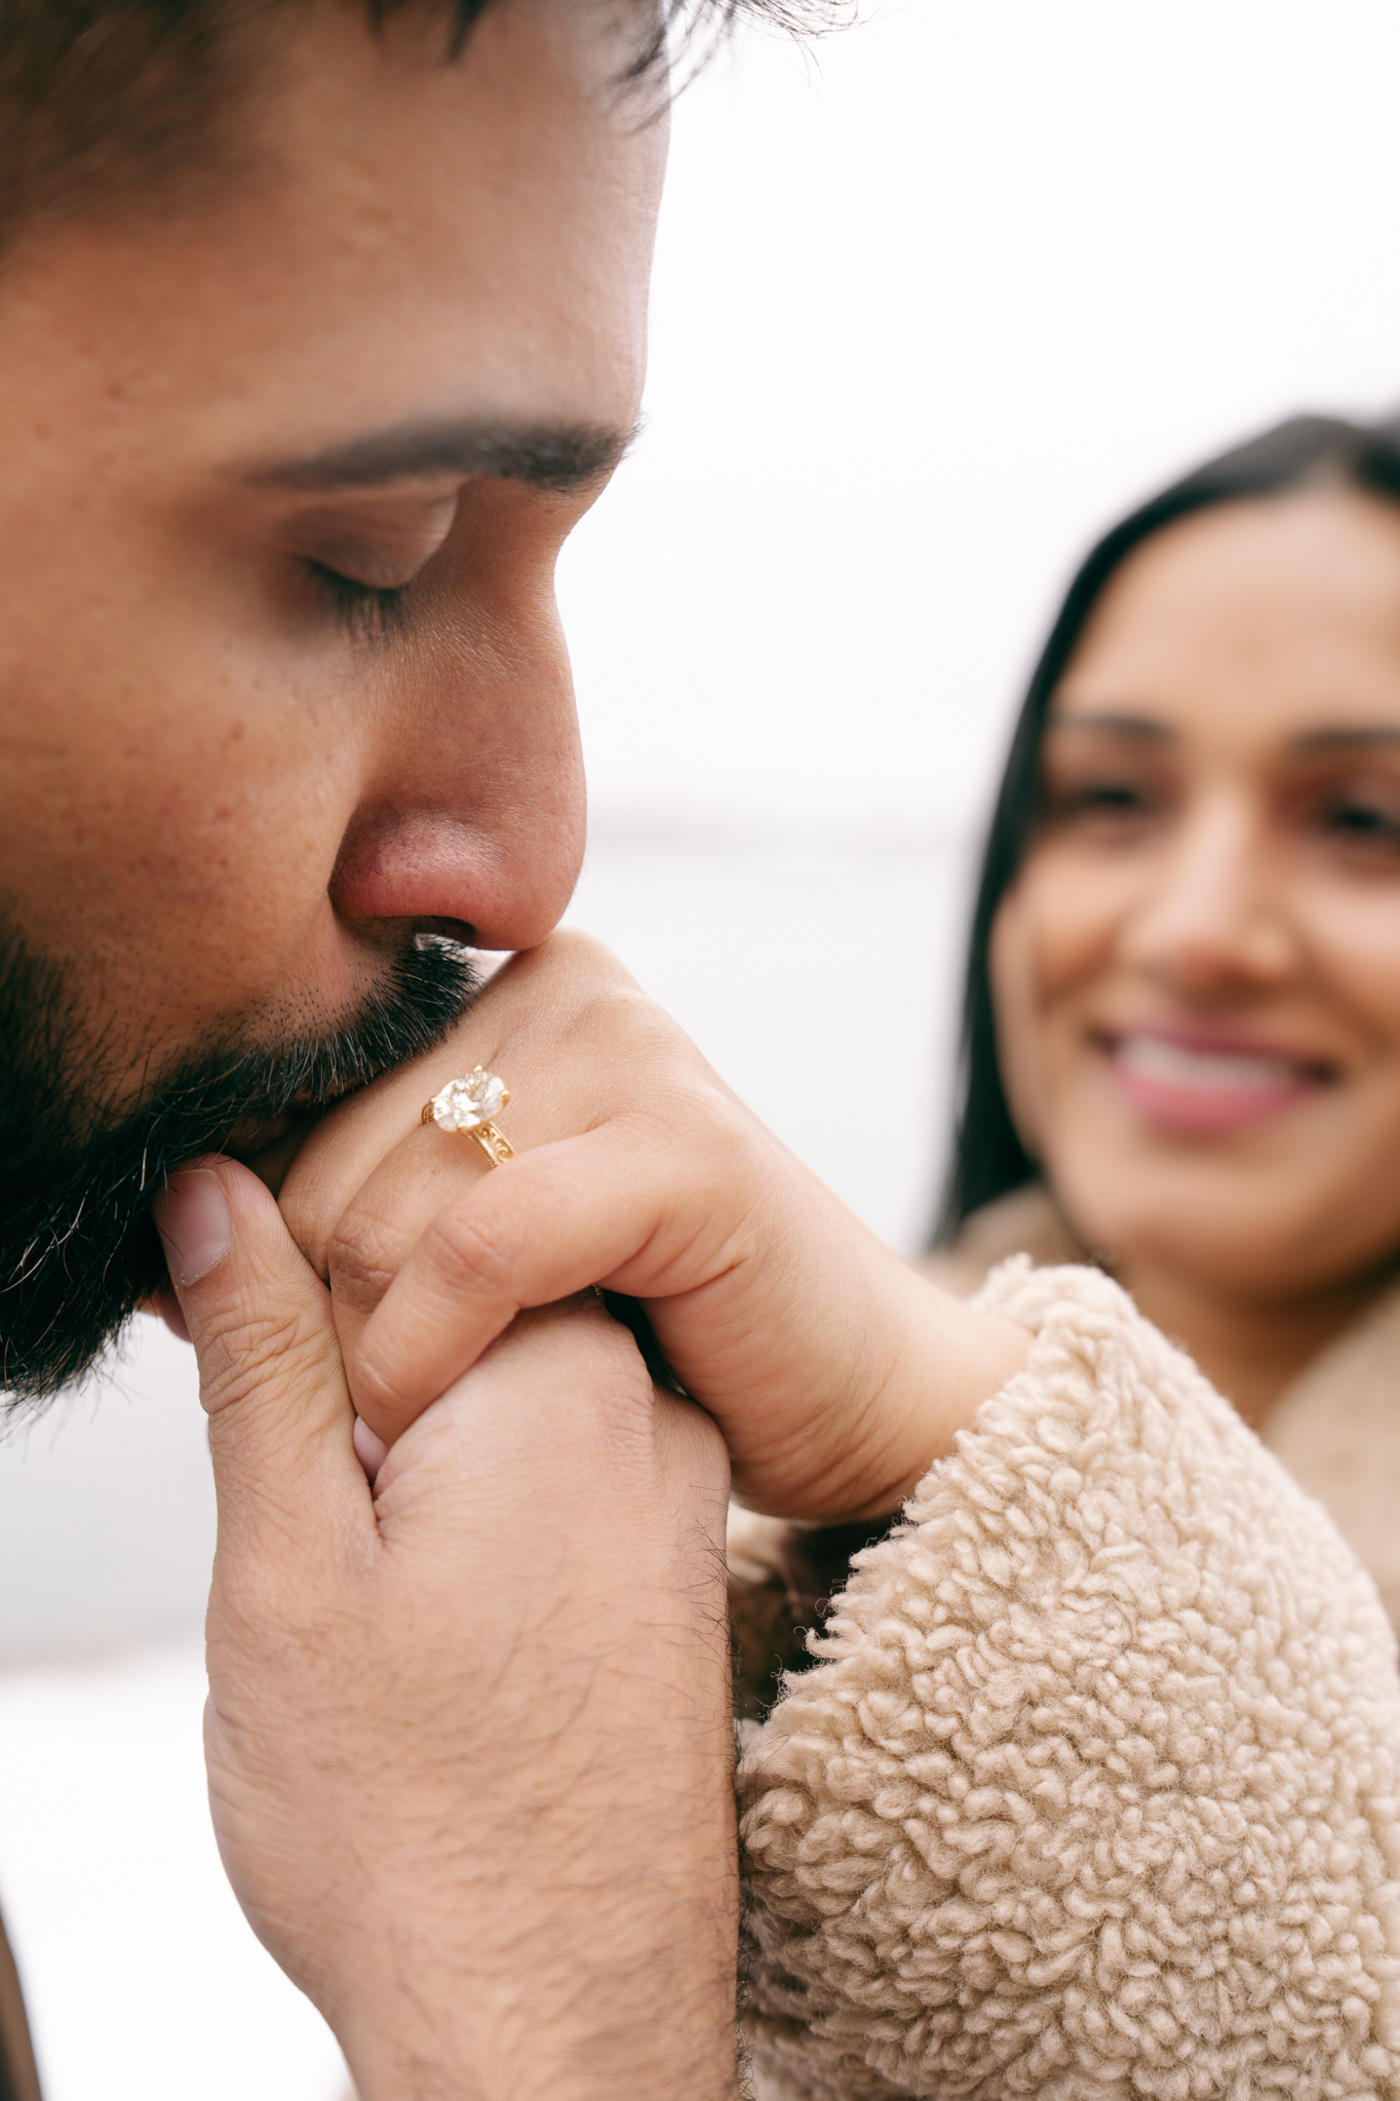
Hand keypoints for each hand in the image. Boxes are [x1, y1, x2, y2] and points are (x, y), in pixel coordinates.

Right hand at [154, 1159, 739, 2100]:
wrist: (558, 2033)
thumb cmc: (409, 1825)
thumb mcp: (289, 1565)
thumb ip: (263, 1355)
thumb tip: (219, 1187)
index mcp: (557, 1371)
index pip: (404, 1222)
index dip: (287, 1280)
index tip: (233, 1365)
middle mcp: (647, 1410)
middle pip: (461, 1300)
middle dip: (351, 1367)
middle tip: (301, 1513)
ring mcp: (677, 1491)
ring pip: (503, 1389)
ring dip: (409, 1443)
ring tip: (367, 1588)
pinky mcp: (678, 1567)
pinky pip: (559, 1466)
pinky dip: (474, 1500)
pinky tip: (433, 1615)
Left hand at [278, 931, 1029, 1522]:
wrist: (840, 1396)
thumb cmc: (642, 1337)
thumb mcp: (457, 1262)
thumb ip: (328, 1221)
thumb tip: (168, 1221)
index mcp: (494, 991)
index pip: (282, 1107)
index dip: (250, 1246)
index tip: (257, 1349)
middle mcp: (557, 986)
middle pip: (313, 1160)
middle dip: (312, 1320)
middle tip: (361, 1415)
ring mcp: (629, 1048)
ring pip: (379, 1208)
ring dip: (367, 1357)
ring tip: (413, 1428)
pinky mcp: (683, 1144)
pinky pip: (479, 1247)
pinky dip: (427, 1352)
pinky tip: (429, 1415)